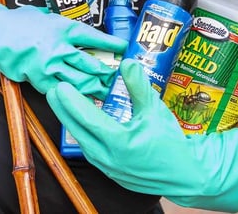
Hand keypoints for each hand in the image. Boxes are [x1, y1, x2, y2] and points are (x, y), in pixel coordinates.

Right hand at [0, 0, 126, 96]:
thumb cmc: (15, 23)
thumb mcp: (42, 16)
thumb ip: (58, 23)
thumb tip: (69, 28)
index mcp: (64, 28)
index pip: (96, 38)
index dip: (113, 46)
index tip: (124, 49)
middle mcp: (61, 48)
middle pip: (93, 64)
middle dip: (108, 73)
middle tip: (118, 78)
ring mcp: (51, 66)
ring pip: (81, 82)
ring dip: (95, 88)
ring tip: (105, 92)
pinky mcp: (40, 79)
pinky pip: (62, 91)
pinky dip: (73, 96)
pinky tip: (81, 100)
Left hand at [46, 59, 237, 212]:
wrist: (185, 174)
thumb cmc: (172, 144)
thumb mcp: (156, 111)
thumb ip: (139, 87)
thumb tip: (128, 63)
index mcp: (120, 143)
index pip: (88, 119)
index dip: (72, 102)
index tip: (61, 86)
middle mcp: (109, 157)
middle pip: (77, 130)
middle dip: (63, 109)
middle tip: (53, 89)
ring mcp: (107, 166)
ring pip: (81, 140)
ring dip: (70, 120)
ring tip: (62, 102)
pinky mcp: (108, 169)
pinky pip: (88, 148)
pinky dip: (82, 132)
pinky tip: (79, 120)